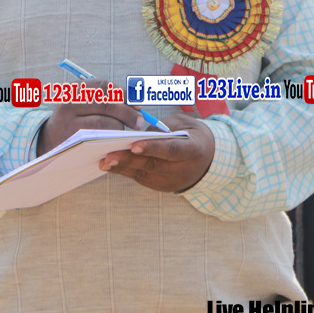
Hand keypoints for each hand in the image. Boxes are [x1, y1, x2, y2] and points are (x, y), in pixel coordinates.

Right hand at [36, 82, 144, 156]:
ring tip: (125, 133)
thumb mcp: (83, 103)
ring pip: (103, 123)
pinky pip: (97, 139)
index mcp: (75, 89)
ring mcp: (69, 123)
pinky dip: (111, 140)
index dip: (124, 94)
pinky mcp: (71, 140)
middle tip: (139, 122)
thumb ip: (105, 99)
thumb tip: (136, 103)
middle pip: (105, 104)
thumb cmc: (75, 119)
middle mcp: (70, 103)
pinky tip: (117, 142)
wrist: (47, 139)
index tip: (138, 104)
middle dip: (126, 113)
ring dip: (119, 128)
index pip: (104, 86)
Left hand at [99, 113, 214, 192]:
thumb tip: (137, 135)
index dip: (152, 148)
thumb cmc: (192, 136)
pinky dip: (126, 171)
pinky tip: (111, 165)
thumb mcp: (184, 125)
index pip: (171, 150)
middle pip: (153, 165)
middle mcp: (183, 170)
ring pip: (144, 174)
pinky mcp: (162, 187)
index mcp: (193, 150)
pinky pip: (142, 178)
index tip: (133, 145)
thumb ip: (163, 129)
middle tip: (109, 156)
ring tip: (104, 161)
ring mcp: (173, 182)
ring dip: (122, 168)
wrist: (209, 161)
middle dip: (129, 160)